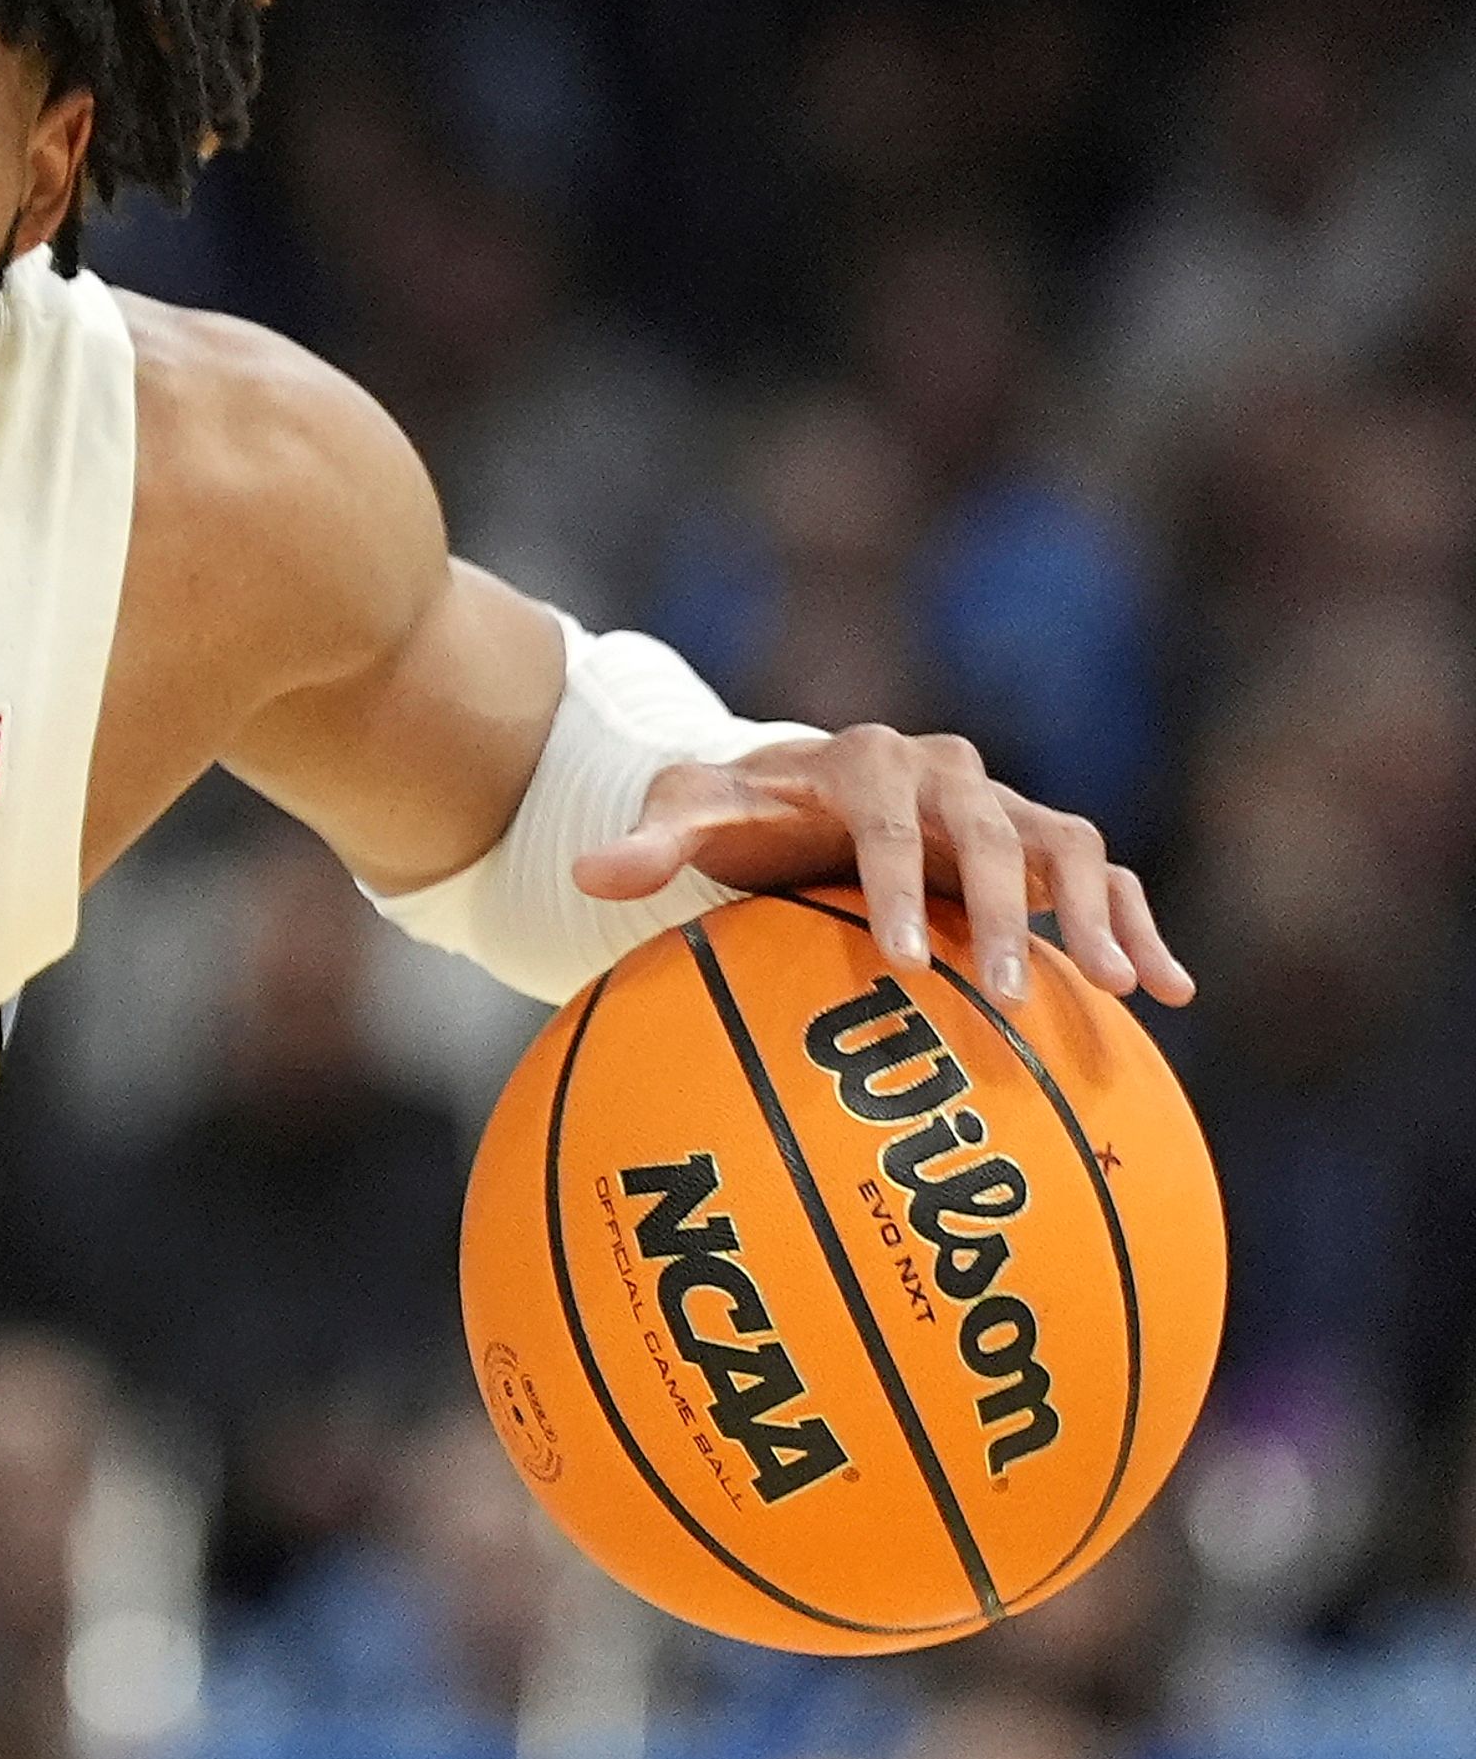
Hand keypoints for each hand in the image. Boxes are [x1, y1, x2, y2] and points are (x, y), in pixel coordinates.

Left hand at [570, 726, 1191, 1005]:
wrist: (802, 796)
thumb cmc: (744, 812)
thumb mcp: (692, 816)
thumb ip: (652, 841)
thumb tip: (590, 877)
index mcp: (866, 761)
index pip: (887, 822)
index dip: (896, 886)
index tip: (901, 962)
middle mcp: (950, 774)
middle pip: (992, 835)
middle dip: (1002, 914)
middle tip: (998, 996)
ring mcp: (1003, 808)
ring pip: (1069, 847)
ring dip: (1096, 915)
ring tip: (1116, 991)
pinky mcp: (1041, 844)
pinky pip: (1107, 880)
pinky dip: (1139, 927)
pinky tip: (1168, 996)